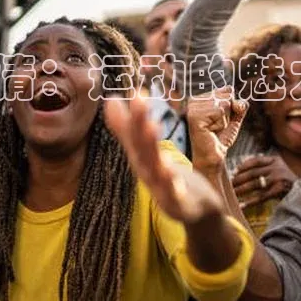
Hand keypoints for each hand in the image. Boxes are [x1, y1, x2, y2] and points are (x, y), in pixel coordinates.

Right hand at [105, 95, 224, 223]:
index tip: (134, 92)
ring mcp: (161, 188)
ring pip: (155, 168)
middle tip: (138, 97)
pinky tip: (173, 177)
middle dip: (139, 123)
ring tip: (152, 127)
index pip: (134, 134)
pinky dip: (171, 187)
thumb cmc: (165, 176)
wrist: (192, 208)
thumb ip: (128, 129)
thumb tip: (109, 100)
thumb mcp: (146, 151)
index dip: (133, 114)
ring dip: (152, 148)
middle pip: (142, 147)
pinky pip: (173, 195)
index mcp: (141, 157)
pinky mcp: (177, 204)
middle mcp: (147, 171)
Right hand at [186, 86, 248, 172]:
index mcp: (201, 97)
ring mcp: (193, 107)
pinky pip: (219, 111)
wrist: (214, 155)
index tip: (220, 119)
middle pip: (227, 96)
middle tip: (216, 126)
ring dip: (224, 120)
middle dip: (228, 114)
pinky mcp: (194, 115)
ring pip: (224, 104)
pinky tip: (211, 131)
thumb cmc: (220, 137)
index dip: (231, 107)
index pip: (228, 90)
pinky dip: (220, 123)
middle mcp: (195, 99)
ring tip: (213, 129)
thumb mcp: (234, 118)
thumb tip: (239, 103)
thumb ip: (239, 106)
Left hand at [231, 155, 296, 207]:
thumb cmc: (288, 182)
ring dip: (241, 190)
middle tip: (228, 185)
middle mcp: (276, 167)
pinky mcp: (280, 190)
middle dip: (239, 179)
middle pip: (252, 173)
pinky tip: (242, 205)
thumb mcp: (279, 169)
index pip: (255, 160)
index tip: (234, 171)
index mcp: (275, 160)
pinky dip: (250, 202)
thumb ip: (265, 168)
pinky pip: (261, 197)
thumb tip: (240, 170)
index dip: (243, 166)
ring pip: (255, 184)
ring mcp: (278, 178)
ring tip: (232, 194)